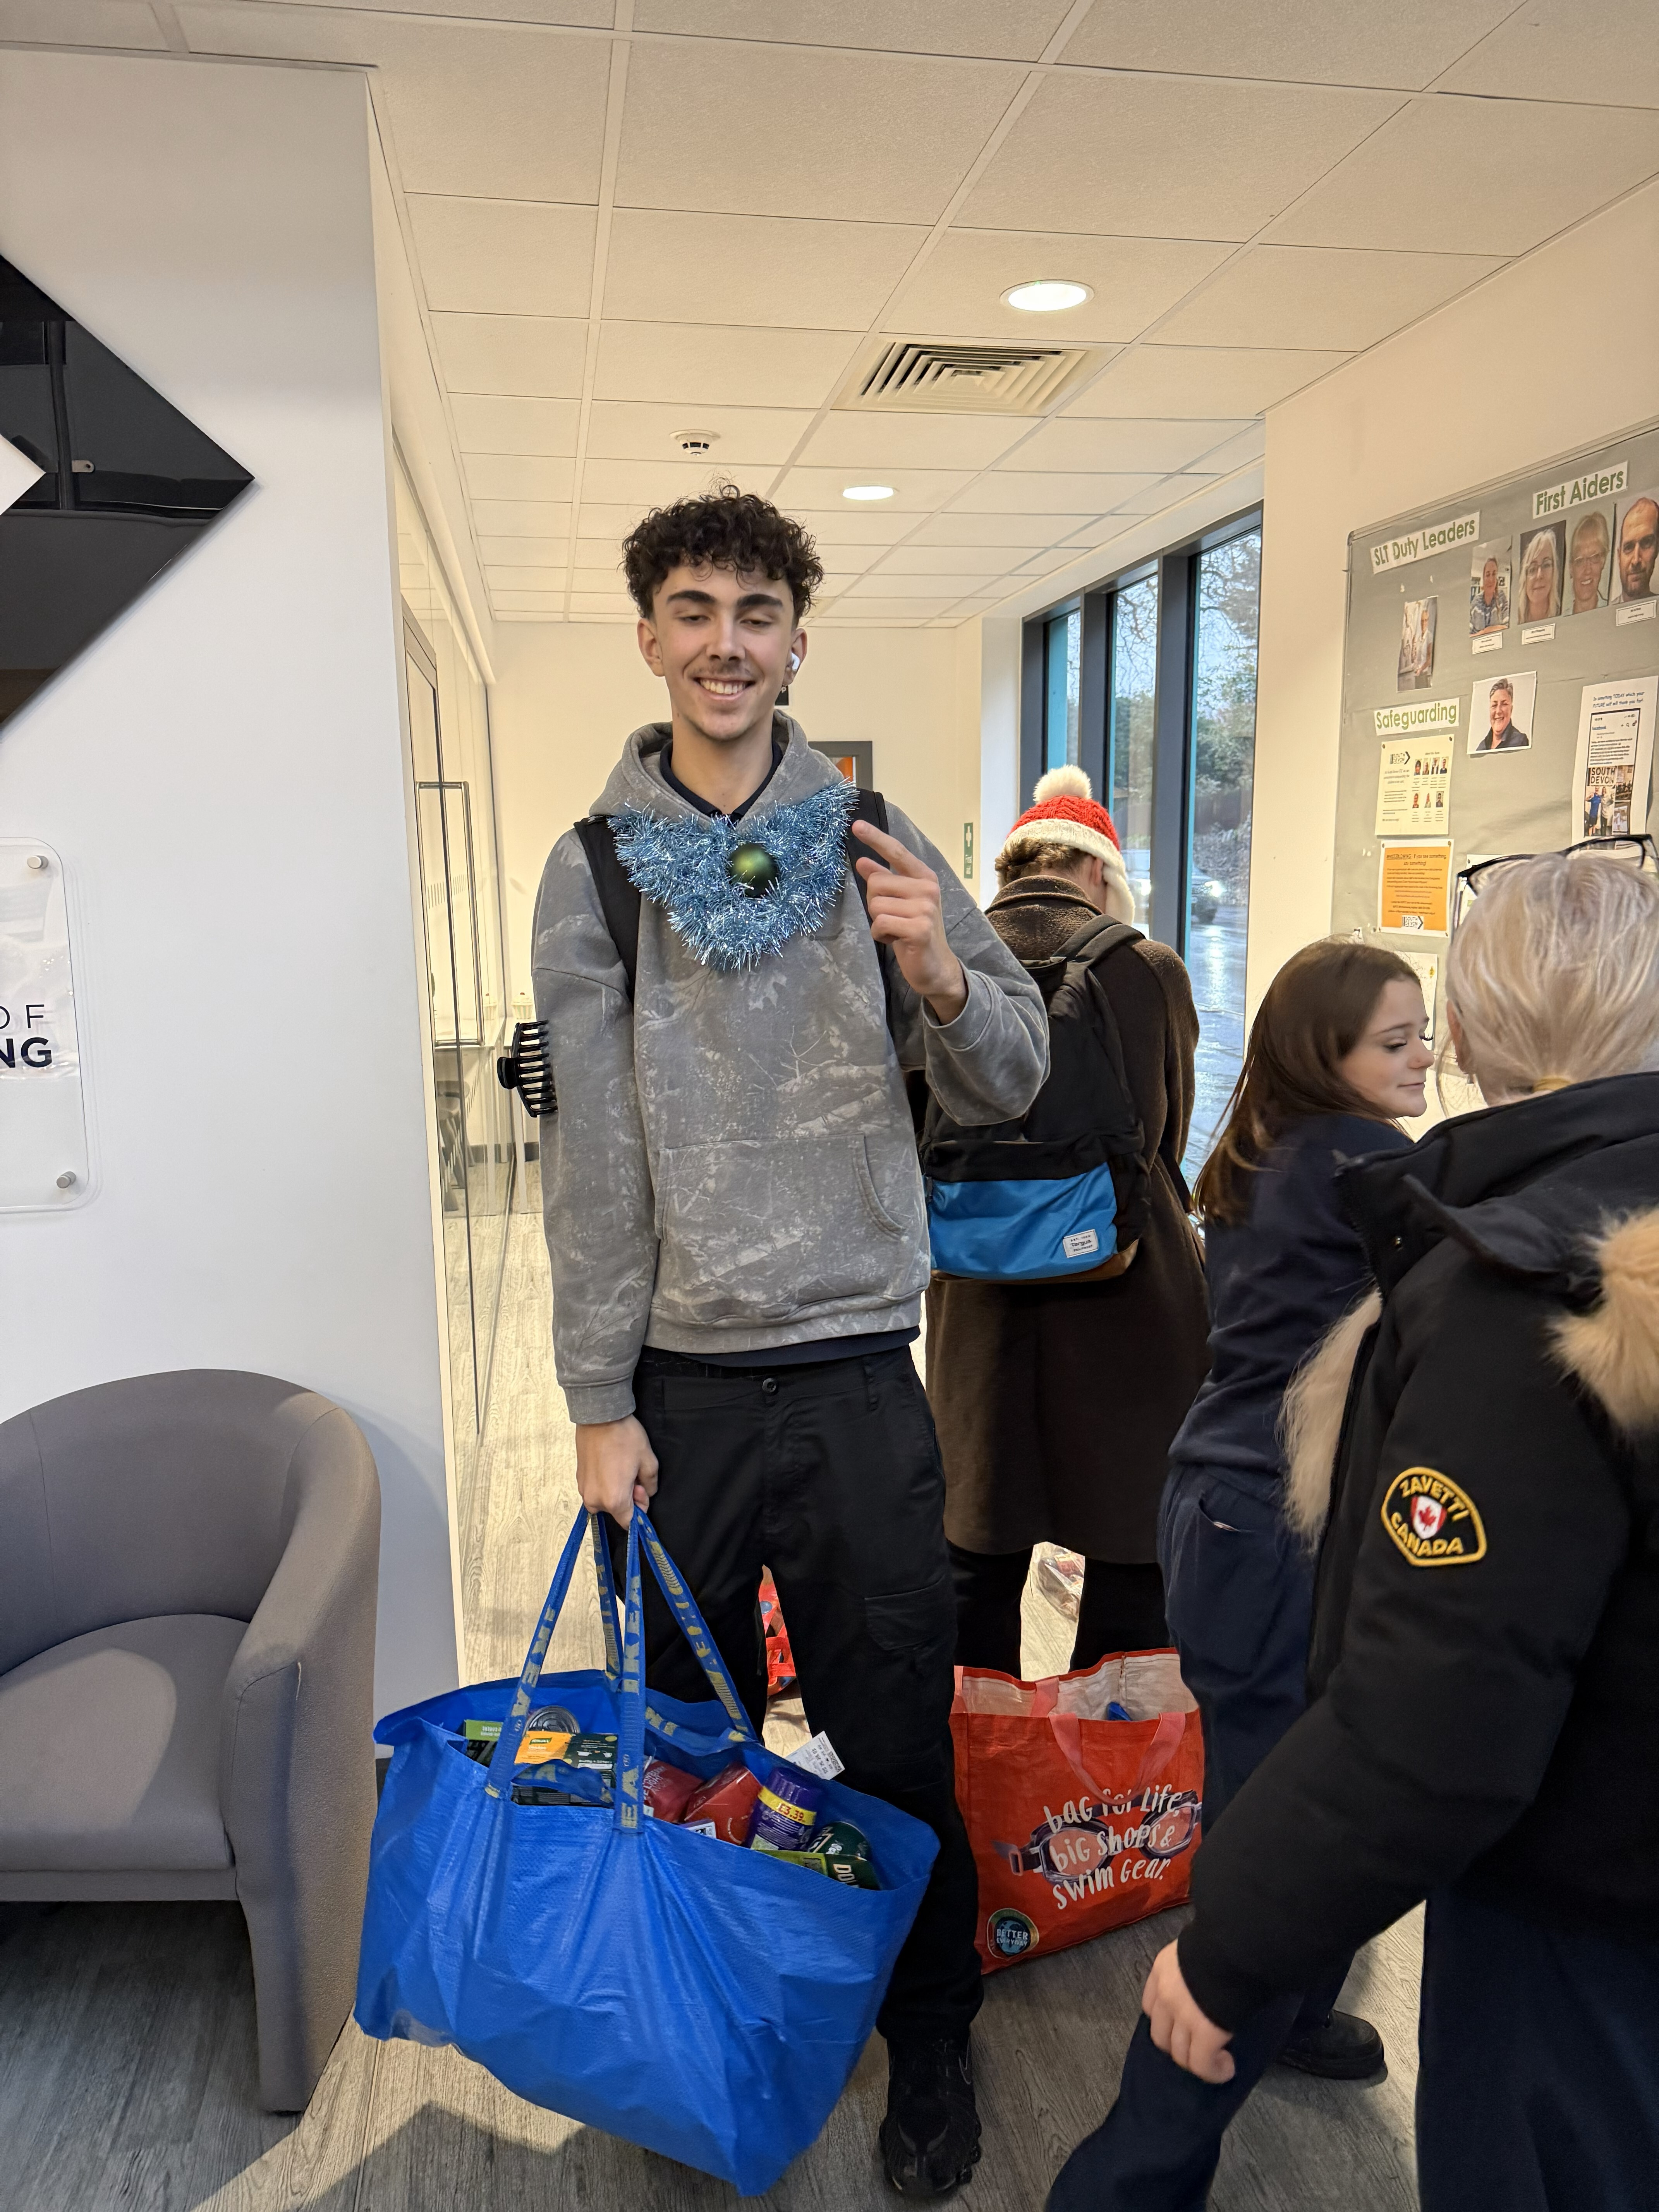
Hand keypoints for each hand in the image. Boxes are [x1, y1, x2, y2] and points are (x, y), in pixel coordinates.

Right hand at [574, 1415, 658, 1526]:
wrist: (599, 1416)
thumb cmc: (624, 1437)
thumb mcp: (648, 1461)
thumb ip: (650, 1485)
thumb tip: (645, 1493)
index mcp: (614, 1500)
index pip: (629, 1522)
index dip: (640, 1509)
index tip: (642, 1490)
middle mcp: (595, 1500)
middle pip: (616, 1511)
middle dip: (628, 1497)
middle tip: (633, 1474)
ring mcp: (584, 1489)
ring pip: (605, 1501)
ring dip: (615, 1490)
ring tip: (621, 1467)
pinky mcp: (578, 1479)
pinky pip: (595, 1490)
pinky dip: (604, 1483)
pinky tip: (611, 1465)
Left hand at [852, 820, 967, 1022]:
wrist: (935, 966)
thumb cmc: (914, 931)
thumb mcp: (900, 902)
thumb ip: (885, 881)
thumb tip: (862, 862)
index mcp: (924, 877)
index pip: (897, 852)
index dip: (875, 838)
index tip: (856, 825)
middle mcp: (928, 888)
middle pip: (876, 882)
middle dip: (875, 902)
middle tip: (892, 918)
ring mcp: (925, 908)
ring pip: (875, 904)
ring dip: (878, 921)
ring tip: (895, 930)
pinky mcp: (919, 928)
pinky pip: (879, 923)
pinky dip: (880, 935)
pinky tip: (896, 940)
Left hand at [1143, 1942, 1234, 2082]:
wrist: (1238, 1943)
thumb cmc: (1224, 1938)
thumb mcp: (1198, 1949)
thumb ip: (1193, 1969)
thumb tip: (1207, 1983)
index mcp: (1162, 1970)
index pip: (1150, 2006)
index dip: (1165, 2021)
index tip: (1182, 2026)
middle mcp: (1165, 1995)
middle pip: (1160, 2035)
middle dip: (1177, 2046)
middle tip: (1198, 2046)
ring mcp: (1182, 2016)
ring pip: (1179, 2054)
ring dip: (1197, 2062)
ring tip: (1217, 2062)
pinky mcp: (1204, 2034)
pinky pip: (1202, 2064)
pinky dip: (1214, 2071)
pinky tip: (1227, 2068)